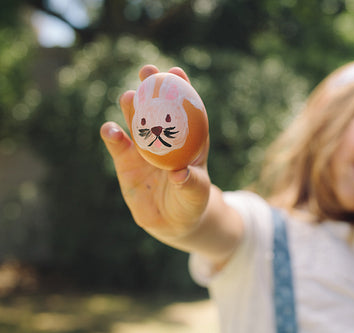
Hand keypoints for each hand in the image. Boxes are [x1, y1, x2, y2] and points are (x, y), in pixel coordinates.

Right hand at [100, 65, 210, 239]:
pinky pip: (117, 145)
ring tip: (130, 98)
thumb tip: (179, 173)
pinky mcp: (125, 162)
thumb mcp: (195, 194)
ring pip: (135, 121)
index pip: (185, 108)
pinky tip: (111, 130)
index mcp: (187, 138)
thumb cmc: (190, 203)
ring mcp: (143, 148)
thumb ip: (190, 183)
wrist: (172, 222)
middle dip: (151, 87)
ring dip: (131, 107)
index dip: (181, 88)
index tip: (175, 71)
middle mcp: (164, 137)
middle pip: (156, 107)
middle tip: (147, 72)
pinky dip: (112, 135)